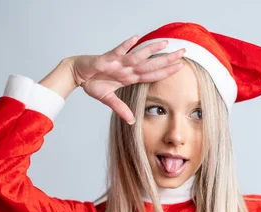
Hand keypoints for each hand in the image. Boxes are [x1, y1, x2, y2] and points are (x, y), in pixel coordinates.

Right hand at [70, 36, 185, 123]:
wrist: (77, 73)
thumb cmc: (92, 82)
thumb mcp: (108, 99)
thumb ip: (121, 109)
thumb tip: (131, 122)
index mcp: (129, 77)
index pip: (152, 74)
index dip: (166, 72)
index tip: (181, 67)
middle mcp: (127, 68)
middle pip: (150, 64)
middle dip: (166, 59)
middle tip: (183, 52)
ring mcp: (118, 63)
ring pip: (137, 56)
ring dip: (151, 50)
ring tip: (165, 43)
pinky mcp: (106, 59)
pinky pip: (117, 51)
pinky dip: (125, 46)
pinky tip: (135, 39)